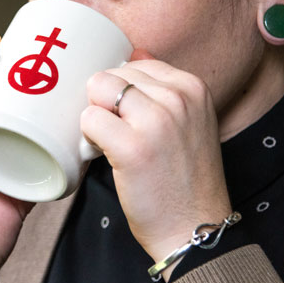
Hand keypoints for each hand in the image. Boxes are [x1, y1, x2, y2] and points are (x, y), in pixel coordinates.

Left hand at [81, 49, 231, 279]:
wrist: (195, 228)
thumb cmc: (184, 178)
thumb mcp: (188, 121)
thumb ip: (161, 87)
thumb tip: (133, 53)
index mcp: (192, 87)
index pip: (134, 64)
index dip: (121, 93)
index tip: (130, 120)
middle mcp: (178, 98)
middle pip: (112, 76)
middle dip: (105, 104)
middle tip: (118, 136)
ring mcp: (157, 121)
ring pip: (97, 91)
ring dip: (96, 119)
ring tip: (111, 145)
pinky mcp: (134, 147)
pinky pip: (89, 119)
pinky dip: (88, 138)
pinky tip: (105, 156)